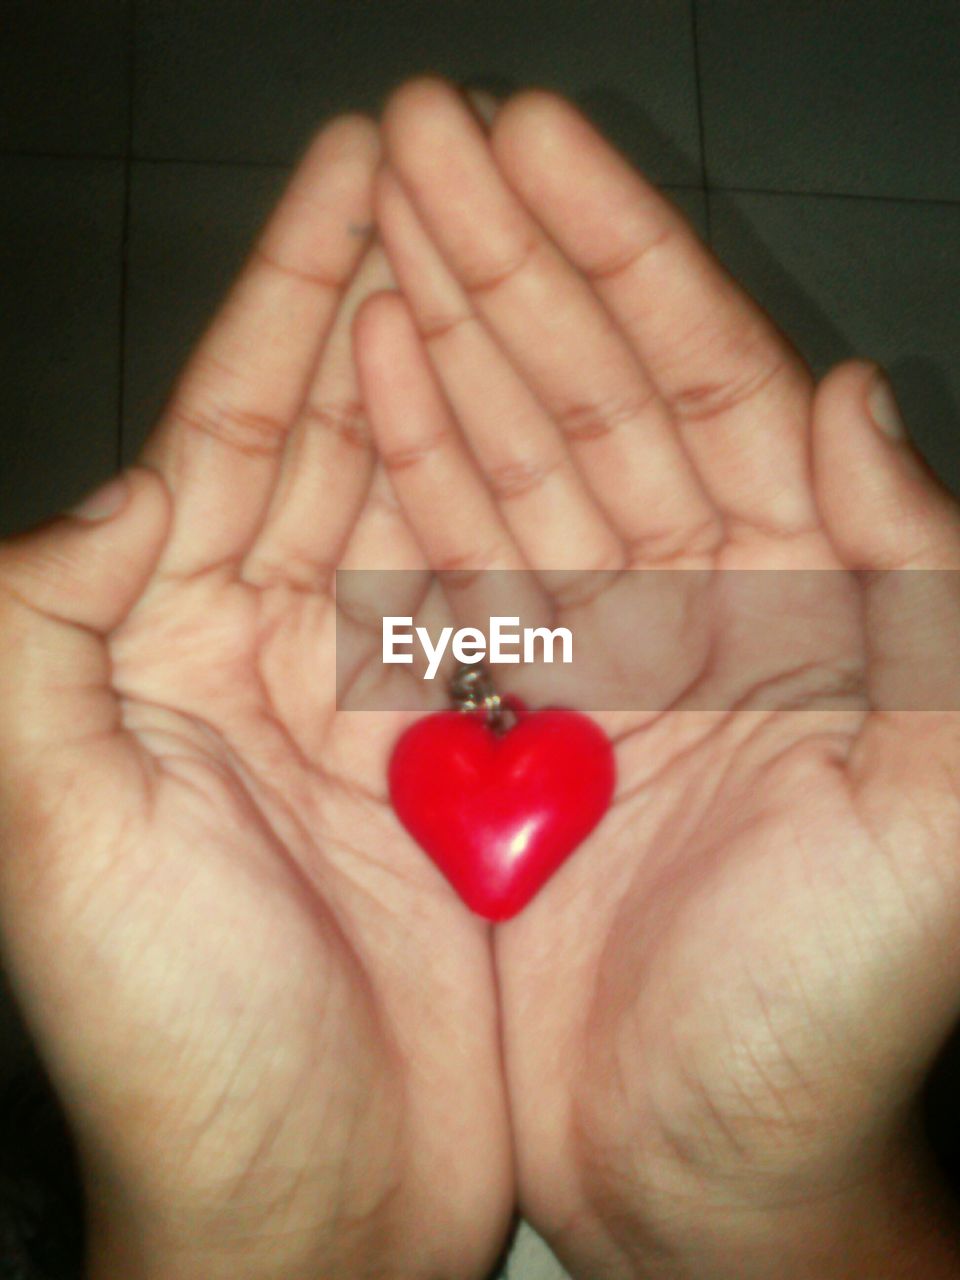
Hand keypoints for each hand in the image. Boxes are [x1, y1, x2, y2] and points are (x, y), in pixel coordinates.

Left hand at [0, 114, 512, 1279]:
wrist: (300, 1199)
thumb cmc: (172, 1038)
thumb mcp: (49, 826)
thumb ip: (43, 635)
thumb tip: (128, 492)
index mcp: (157, 646)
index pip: (234, 426)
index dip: (291, 290)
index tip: (358, 170)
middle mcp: (255, 657)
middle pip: (334, 437)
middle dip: (386, 300)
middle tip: (451, 177)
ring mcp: (360, 709)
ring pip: (419, 506)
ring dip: (461, 387)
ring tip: (509, 273)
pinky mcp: (448, 768)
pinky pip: (491, 616)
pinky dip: (519, 528)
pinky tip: (558, 451)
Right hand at [356, 79, 959, 1277]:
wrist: (718, 1169)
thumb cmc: (831, 1014)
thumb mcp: (936, 800)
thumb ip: (923, 586)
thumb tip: (848, 397)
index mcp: (803, 597)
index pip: (699, 376)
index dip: (617, 253)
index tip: (530, 143)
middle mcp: (699, 601)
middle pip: (588, 387)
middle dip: (506, 256)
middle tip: (422, 136)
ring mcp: (598, 653)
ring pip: (512, 455)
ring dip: (447, 337)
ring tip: (378, 225)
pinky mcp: (518, 720)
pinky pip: (456, 568)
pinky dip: (410, 470)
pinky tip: (371, 384)